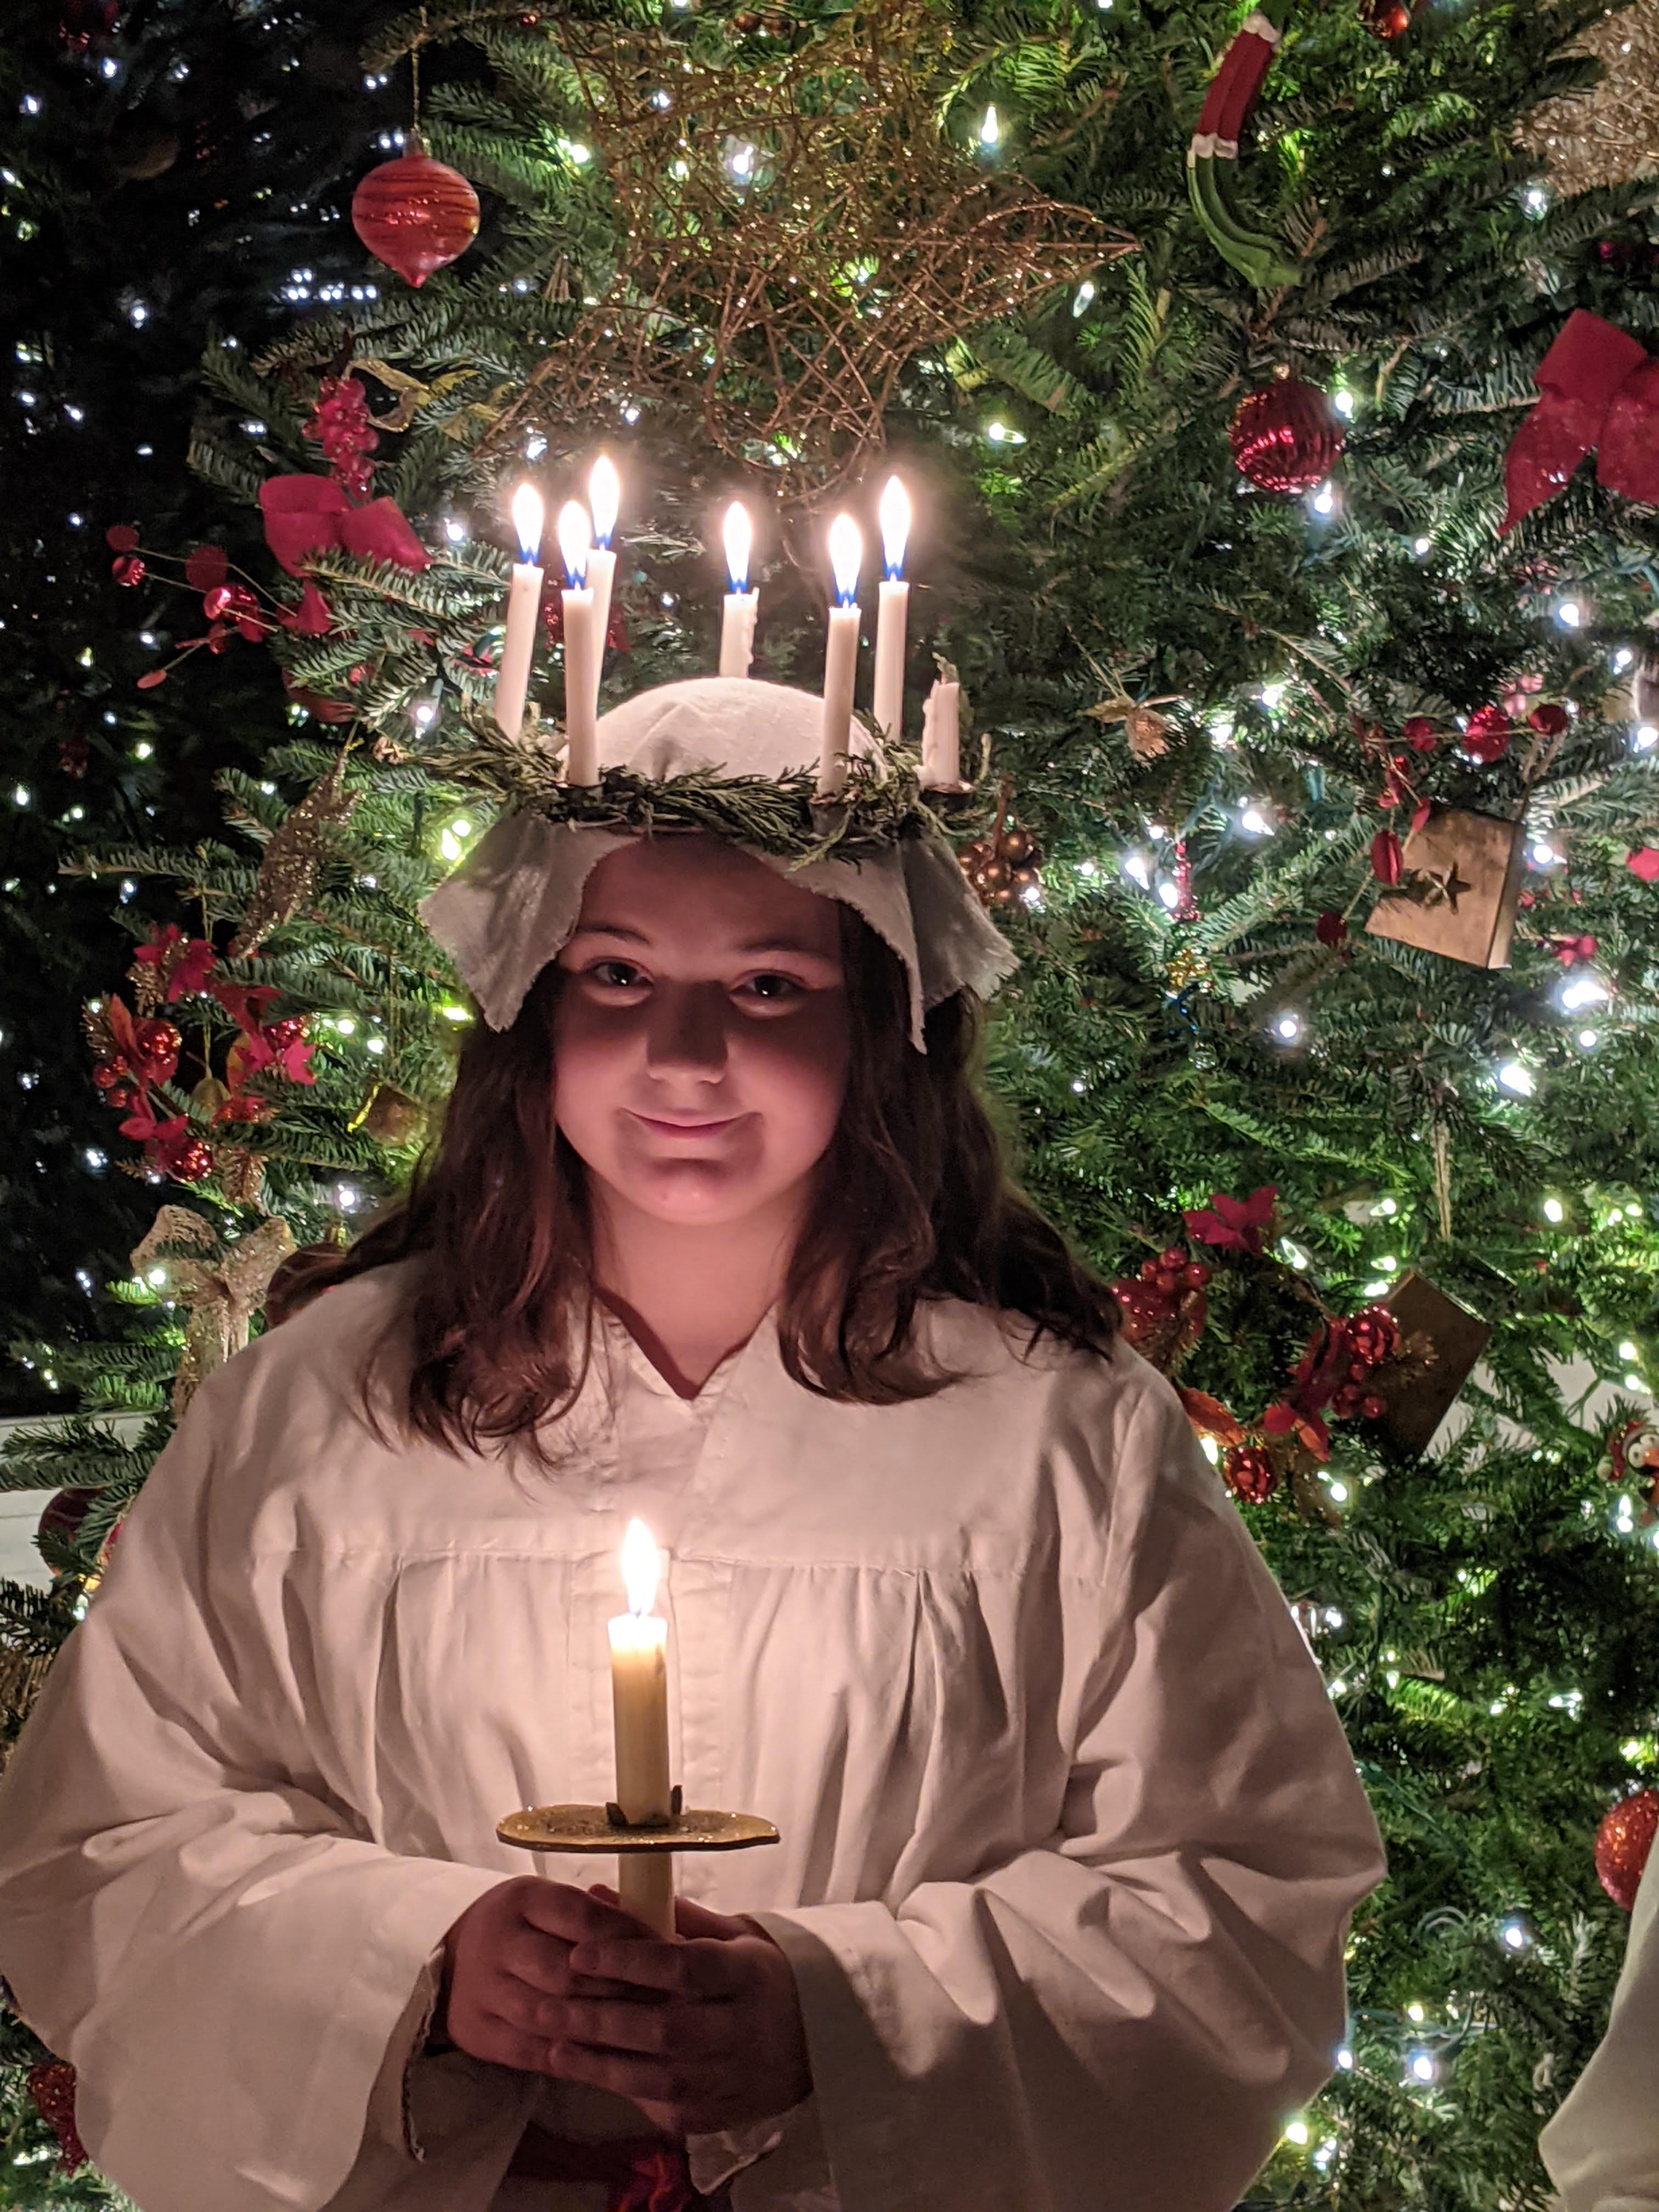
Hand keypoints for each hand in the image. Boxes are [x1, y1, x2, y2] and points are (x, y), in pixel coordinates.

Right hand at [438, 1875, 669, 2077]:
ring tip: (644, 2032)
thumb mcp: (550, 1905)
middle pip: (567, 1971)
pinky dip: (572, 2057)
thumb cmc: (524, 1927)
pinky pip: (531, 2051)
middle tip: (665, 2001)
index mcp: (523, 1899)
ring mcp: (483, 1989)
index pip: (582, 1916)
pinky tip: (607, 2059)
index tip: (668, 1951)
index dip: (628, 1936)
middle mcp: (499, 1940)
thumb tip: (665, 1933)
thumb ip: (597, 1915)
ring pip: (550, 2014)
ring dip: (600, 2027)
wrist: (451, 1956)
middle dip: (620, 1988)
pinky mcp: (476, 2031)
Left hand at [550, 1883, 813, 2136]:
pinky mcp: (724, 2114)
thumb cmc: (761, 1974)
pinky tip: (591, 2074)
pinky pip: (669, 2110)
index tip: (579, 1952)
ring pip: (660, 2078)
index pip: (683, 1967)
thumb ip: (668, 1917)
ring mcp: (735, 2078)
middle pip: (665, 2028)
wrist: (820, 2036)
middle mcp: (743, 2029)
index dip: (629, 1961)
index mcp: (747, 1974)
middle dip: (599, 2019)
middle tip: (546, 2006)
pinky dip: (627, 2094)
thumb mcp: (732, 1934)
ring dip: (600, 2063)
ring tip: (553, 2045)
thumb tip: (599, 1894)